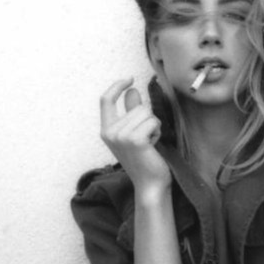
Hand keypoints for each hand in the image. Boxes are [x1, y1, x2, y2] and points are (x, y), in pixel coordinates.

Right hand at [100, 77, 170, 194]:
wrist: (150, 184)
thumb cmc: (144, 160)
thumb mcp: (134, 133)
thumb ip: (131, 112)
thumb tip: (131, 91)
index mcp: (106, 130)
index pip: (105, 100)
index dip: (117, 86)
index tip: (129, 79)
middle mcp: (110, 132)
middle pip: (137, 106)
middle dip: (148, 120)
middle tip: (146, 141)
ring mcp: (121, 136)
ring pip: (146, 113)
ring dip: (154, 126)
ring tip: (150, 144)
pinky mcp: (135, 140)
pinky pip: (153, 121)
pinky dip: (158, 131)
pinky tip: (154, 146)